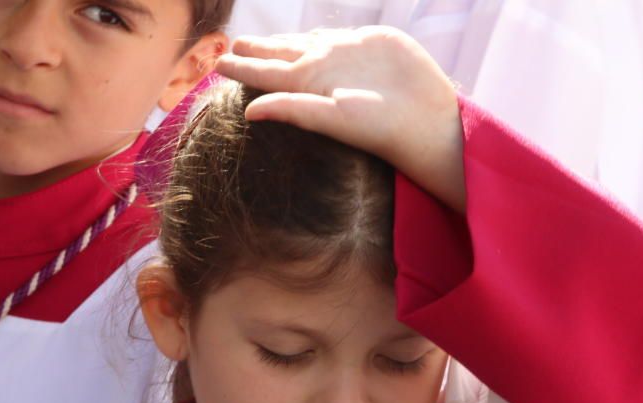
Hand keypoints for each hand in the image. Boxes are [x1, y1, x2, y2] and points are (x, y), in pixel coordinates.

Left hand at [215, 27, 465, 211]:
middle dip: (257, 50)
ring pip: (305, 42)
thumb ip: (291, 110)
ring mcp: (346, 54)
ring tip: (261, 42)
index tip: (217, 65)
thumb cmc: (378, 126)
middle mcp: (323, 67)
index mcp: (307, 83)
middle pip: (280, 54)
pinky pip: (338, 35)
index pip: (265, 73)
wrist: (425, 119)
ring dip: (282, 42)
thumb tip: (247, 113)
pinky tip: (310, 38)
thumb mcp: (330, 118)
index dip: (241, 68)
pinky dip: (320, 36)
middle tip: (232, 46)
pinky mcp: (371, 43)